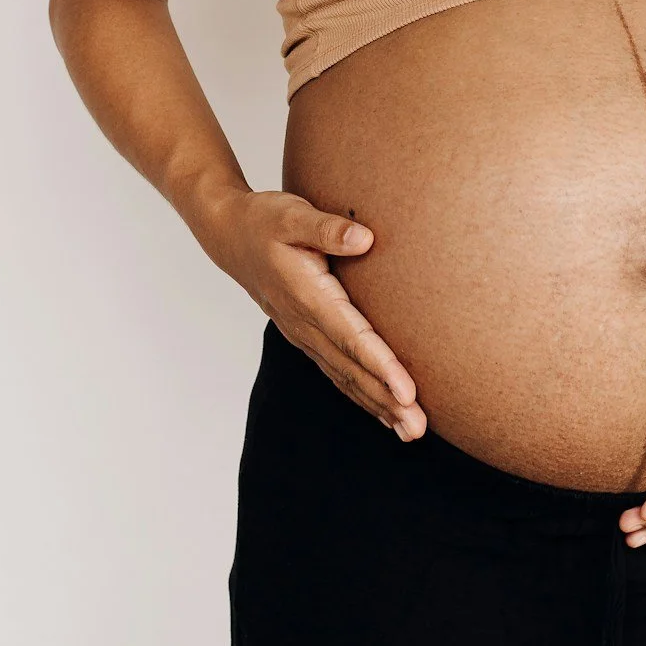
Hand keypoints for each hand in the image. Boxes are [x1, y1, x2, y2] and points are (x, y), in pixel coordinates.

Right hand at [215, 188, 426, 440]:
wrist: (228, 235)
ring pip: (343, 377)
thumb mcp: (292, 215)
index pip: (350, 338)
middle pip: (350, 370)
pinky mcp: (305, 335)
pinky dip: (359, 394)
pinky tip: (382, 411)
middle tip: (417, 428)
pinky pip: (335, 371)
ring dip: (376, 406)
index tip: (407, 391)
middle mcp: (304, 324)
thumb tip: (365, 239)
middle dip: (385, 401)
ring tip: (409, 431)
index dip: (380, 366)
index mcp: (306, 297)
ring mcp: (302, 334)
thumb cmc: (263, 221)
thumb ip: (327, 229)